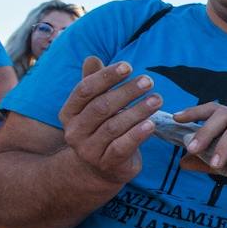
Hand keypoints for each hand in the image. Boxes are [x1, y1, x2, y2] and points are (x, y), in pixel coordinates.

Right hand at [58, 57, 161, 184]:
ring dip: (138, 111)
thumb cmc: (101, 129)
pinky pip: (122, 146)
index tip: (128, 66)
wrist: (100, 169)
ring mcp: (89, 150)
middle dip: (126, 92)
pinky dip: (137, 134)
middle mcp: (74, 132)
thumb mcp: (96, 106)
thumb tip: (91, 58)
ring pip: (114, 126)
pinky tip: (152, 124)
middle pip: (101, 107)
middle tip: (148, 81)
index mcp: (69, 113)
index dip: (106, 76)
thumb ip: (95, 84)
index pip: (85, 90)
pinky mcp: (107, 164)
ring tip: (157, 99)